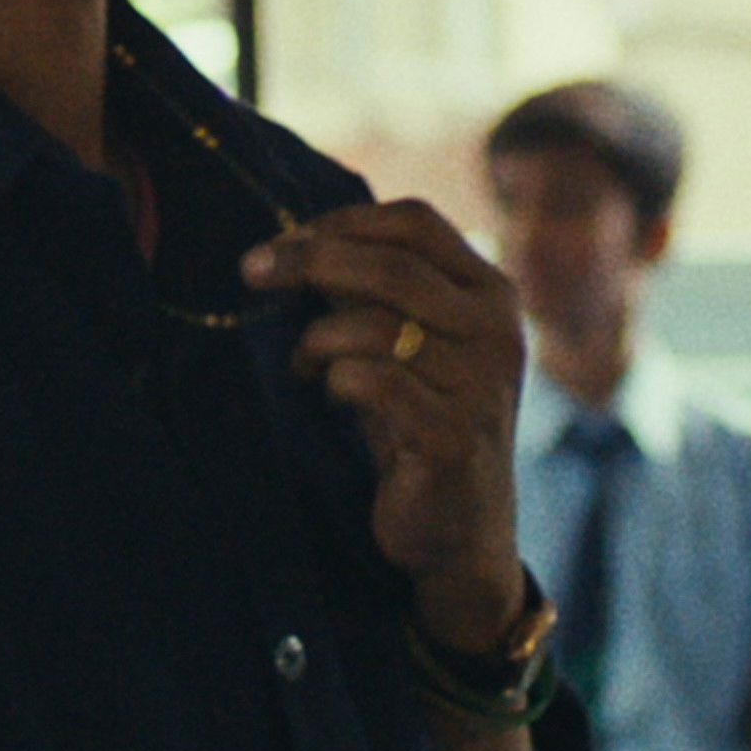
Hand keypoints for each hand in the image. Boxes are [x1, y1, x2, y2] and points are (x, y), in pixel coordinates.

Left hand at [243, 201, 527, 648]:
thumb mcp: (404, 345)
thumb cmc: (419, 423)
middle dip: (312, 261)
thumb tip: (296, 244)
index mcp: (490, 292)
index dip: (342, 222)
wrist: (460, 529)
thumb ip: (370, 295)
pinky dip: (334, 379)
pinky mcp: (452, 436)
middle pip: (393, 266)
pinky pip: (372, 381)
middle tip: (253, 271)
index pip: (416, 222)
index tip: (286, 240)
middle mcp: (497, 331)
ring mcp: (481, 384)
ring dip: (318, 338)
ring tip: (303, 362)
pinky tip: (328, 393)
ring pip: (376, 326)